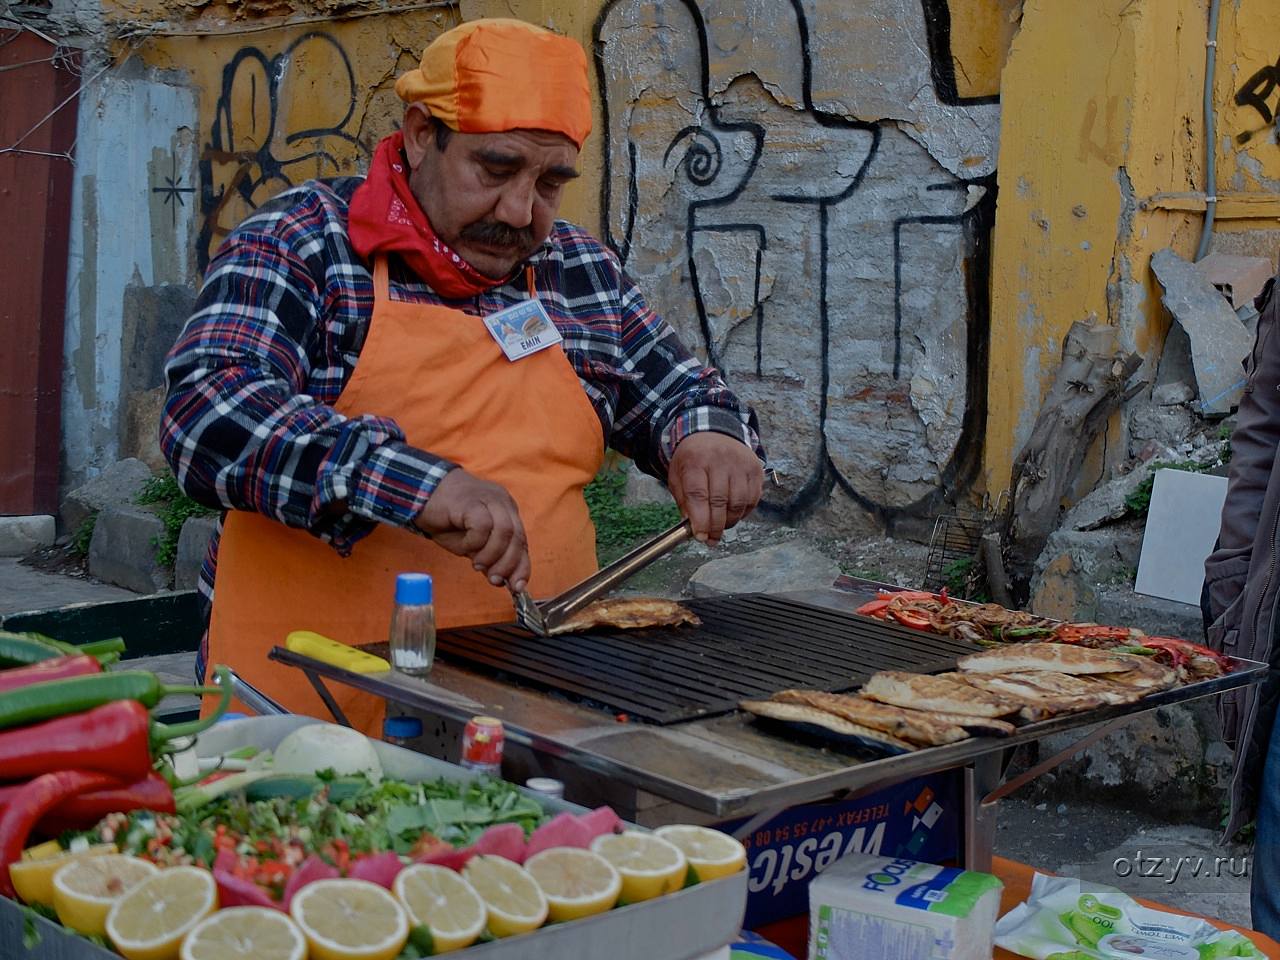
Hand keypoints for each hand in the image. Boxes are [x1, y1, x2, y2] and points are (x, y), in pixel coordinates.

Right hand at [414, 468, 530, 591]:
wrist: (420, 494)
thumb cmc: (447, 519)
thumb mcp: (471, 545)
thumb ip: (488, 558)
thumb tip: (501, 580)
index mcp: (507, 512)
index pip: (522, 542)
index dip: (522, 566)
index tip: (517, 586)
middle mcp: (502, 503)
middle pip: (518, 537)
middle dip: (508, 564)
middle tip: (493, 578)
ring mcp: (489, 499)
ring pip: (505, 532)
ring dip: (492, 555)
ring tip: (477, 565)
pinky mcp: (473, 500)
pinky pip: (483, 526)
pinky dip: (476, 542)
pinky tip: (465, 545)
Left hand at [667, 433, 763, 545]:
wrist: (714, 432)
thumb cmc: (694, 458)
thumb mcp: (679, 474)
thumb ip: (684, 501)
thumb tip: (693, 527)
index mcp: (695, 460)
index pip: (698, 495)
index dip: (700, 520)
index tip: (700, 536)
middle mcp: (720, 460)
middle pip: (720, 501)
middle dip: (715, 526)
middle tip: (711, 539)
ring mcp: (740, 463)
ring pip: (738, 503)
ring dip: (730, 521)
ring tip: (721, 526)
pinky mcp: (755, 468)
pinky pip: (752, 499)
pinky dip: (743, 512)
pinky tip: (733, 514)